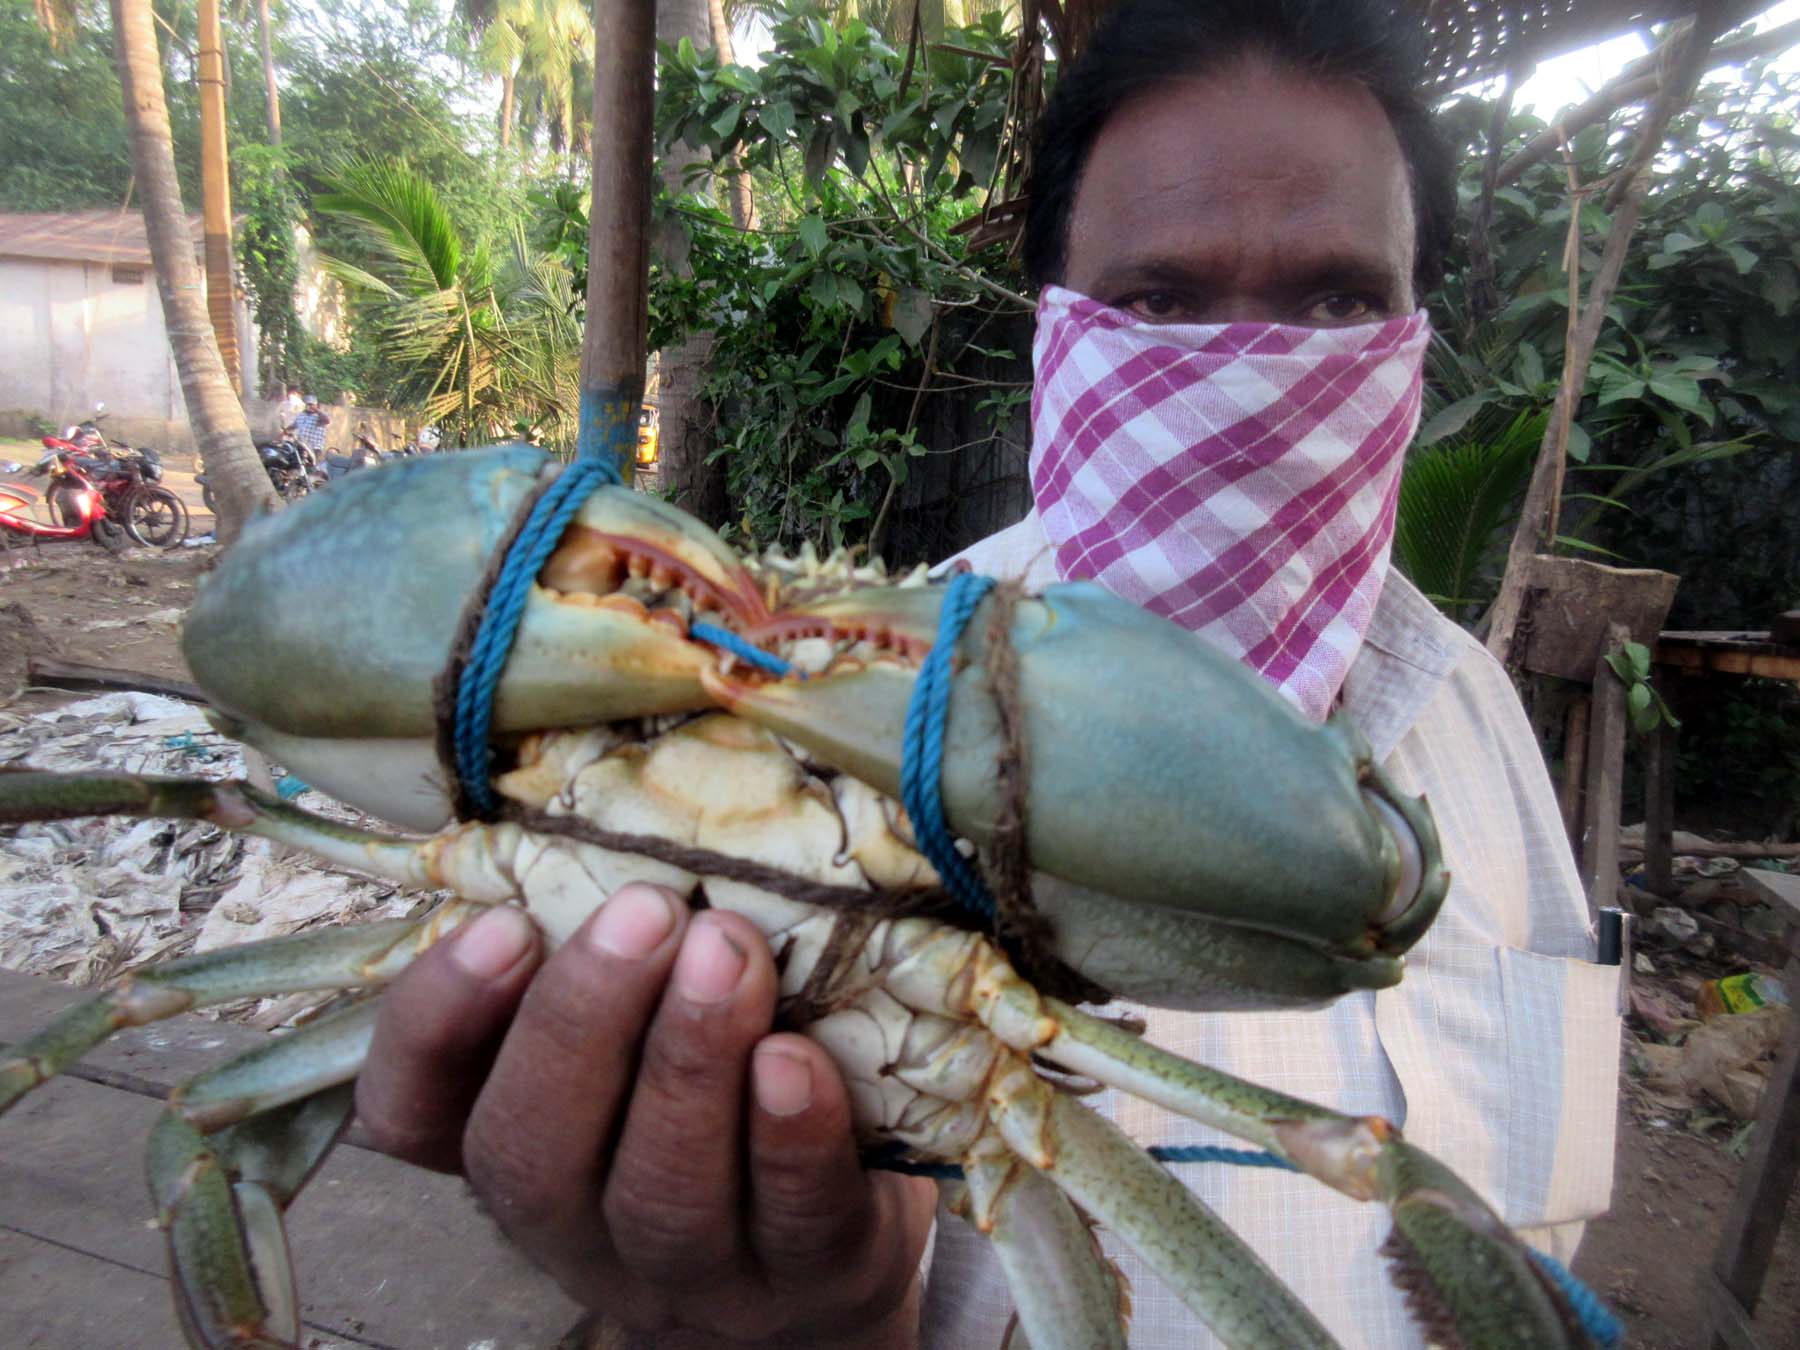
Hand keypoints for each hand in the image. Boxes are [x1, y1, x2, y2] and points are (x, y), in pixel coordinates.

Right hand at [356, 884, 935, 1347]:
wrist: (834, 1254)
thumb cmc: (719, 1097)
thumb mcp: (639, 1028)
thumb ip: (612, 955)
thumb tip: (617, 791)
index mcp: (513, 1146)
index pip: (413, 1111)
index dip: (435, 1024)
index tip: (501, 924)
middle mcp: (577, 1224)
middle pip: (530, 1153)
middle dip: (581, 1022)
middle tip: (646, 910)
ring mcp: (692, 1271)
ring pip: (659, 1191)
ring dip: (688, 1060)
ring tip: (731, 949)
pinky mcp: (812, 1277)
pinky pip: (793, 1220)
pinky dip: (791, 1138)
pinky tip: (799, 1060)